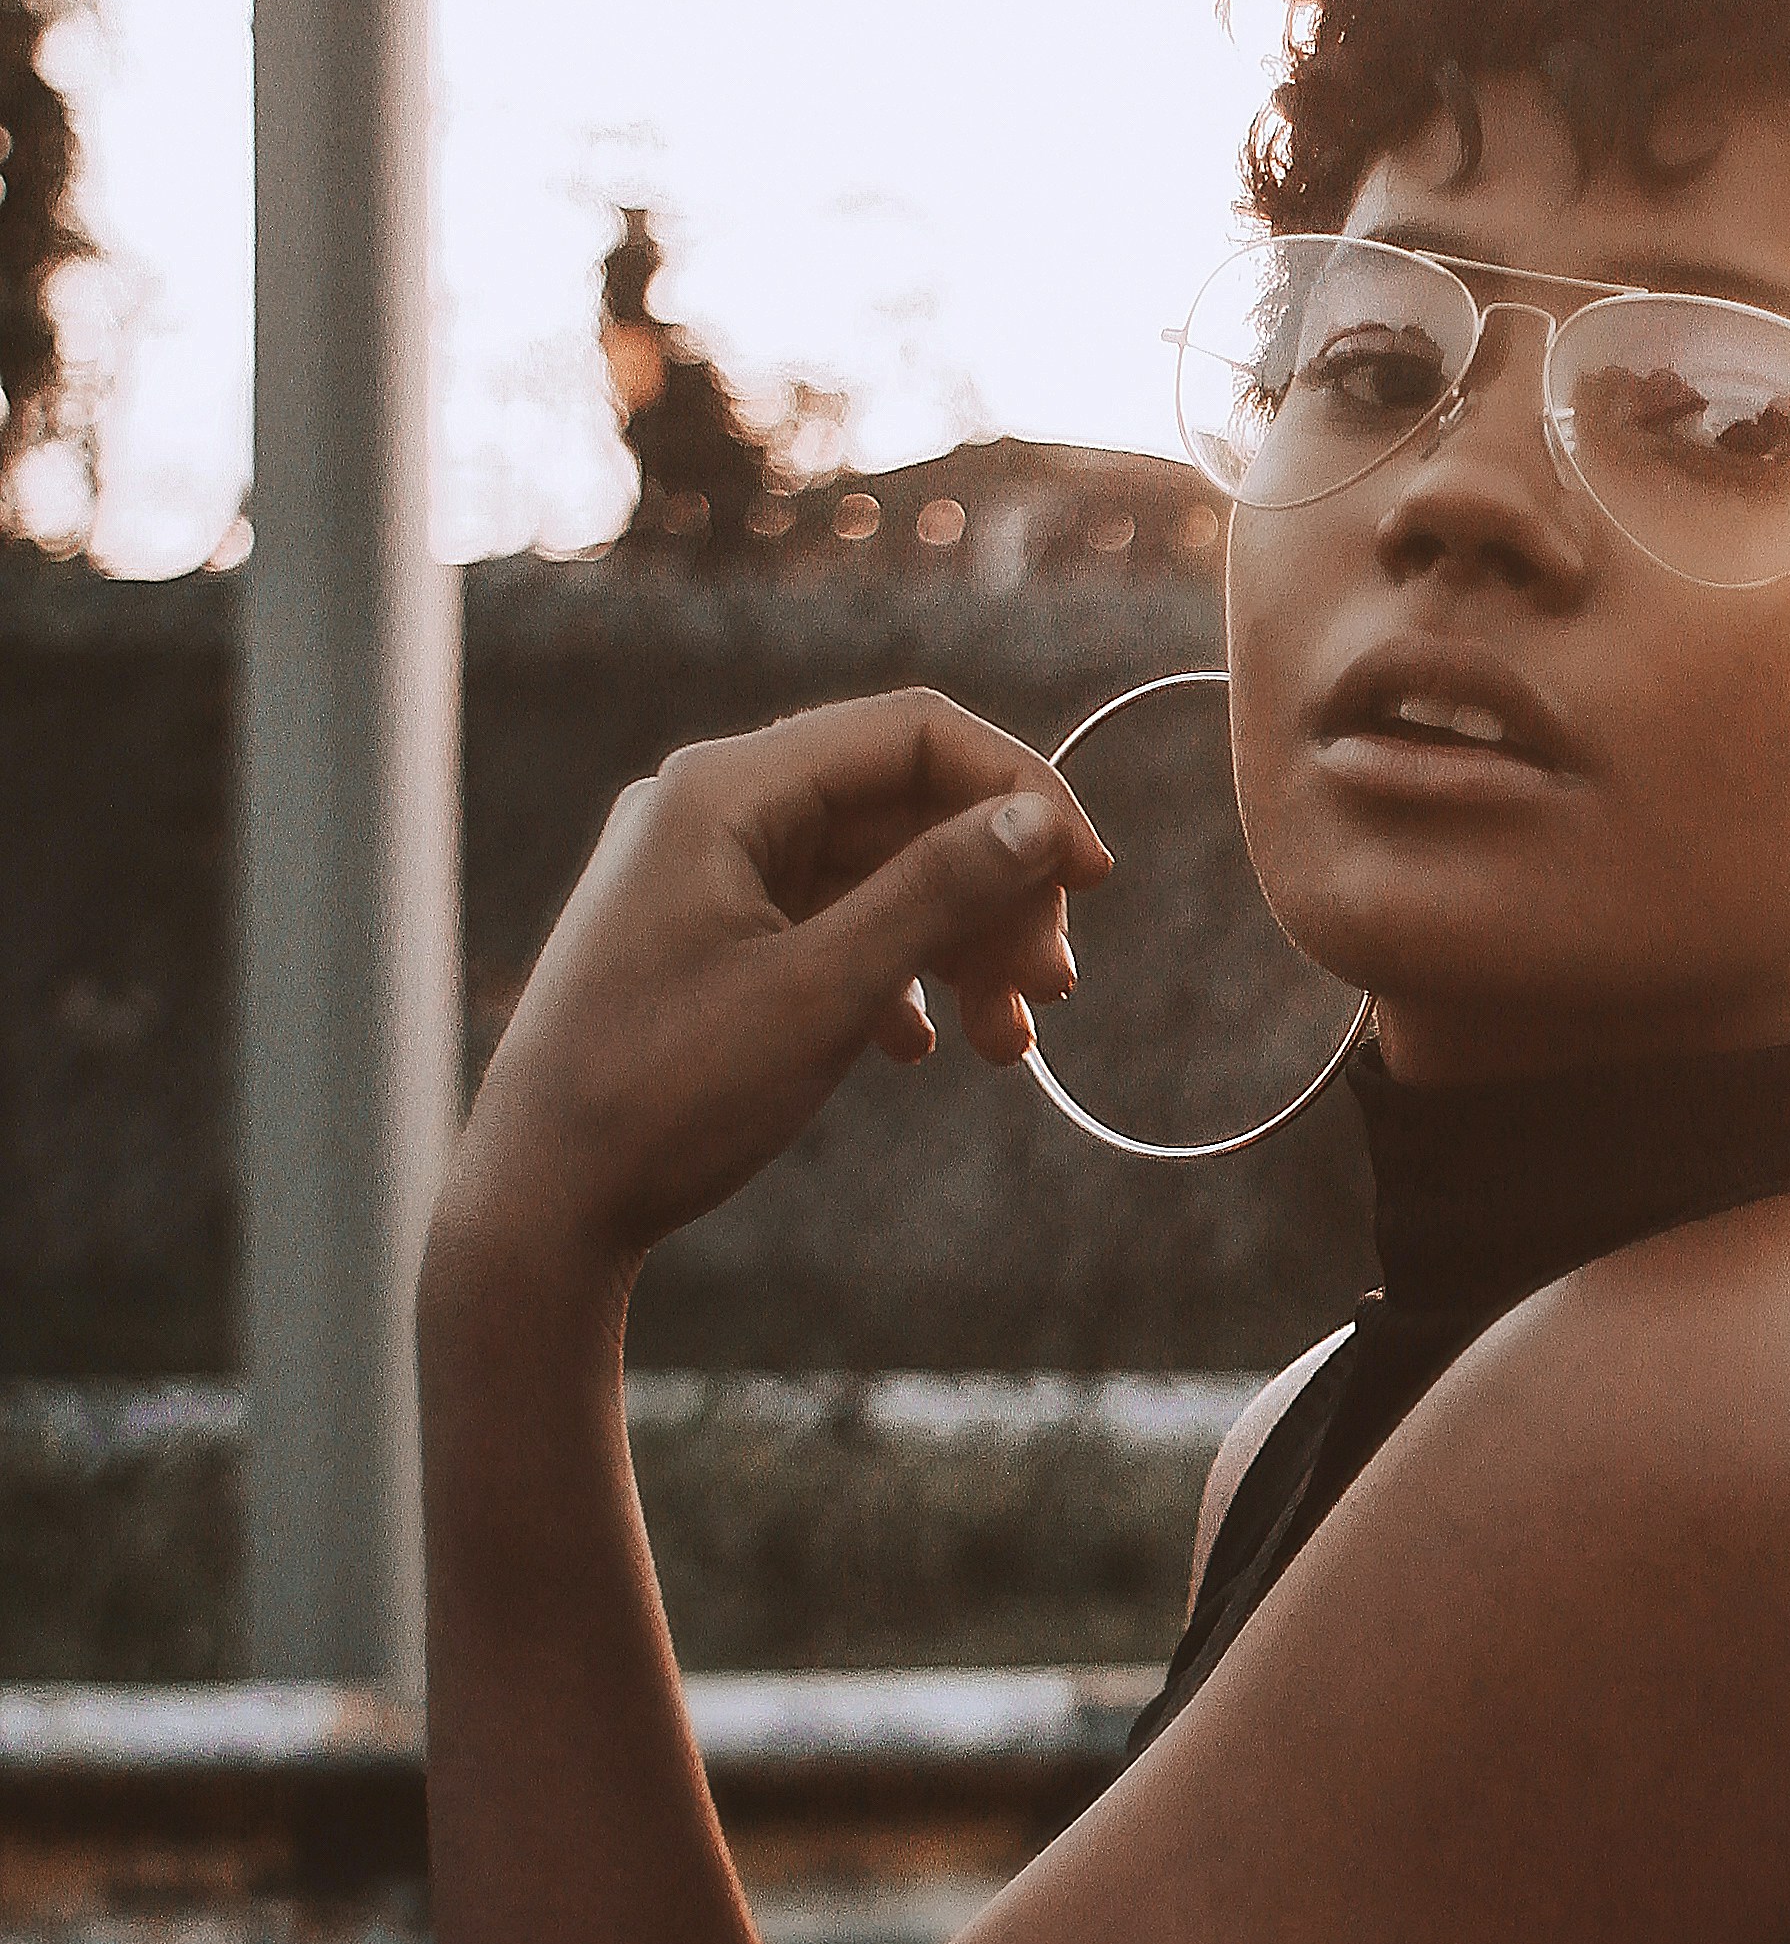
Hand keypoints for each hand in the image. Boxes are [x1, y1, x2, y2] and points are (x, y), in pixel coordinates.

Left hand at [434, 690, 1109, 1280]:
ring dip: (957, 945)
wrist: (539, 1208)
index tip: (1096, 877)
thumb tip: (1039, 821)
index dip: (1021, 793)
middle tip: (1053, 986)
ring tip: (1011, 1040)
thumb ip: (936, 891)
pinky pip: (829, 926)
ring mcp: (703, 878)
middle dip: (993, 890)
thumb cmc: (664, 1095)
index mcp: (723, 790)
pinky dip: (894, 976)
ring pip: (874, 877)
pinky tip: (923, 1048)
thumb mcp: (824, 990)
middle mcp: (709, 812)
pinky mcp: (703, 943)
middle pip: (900, 807)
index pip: (912, 735)